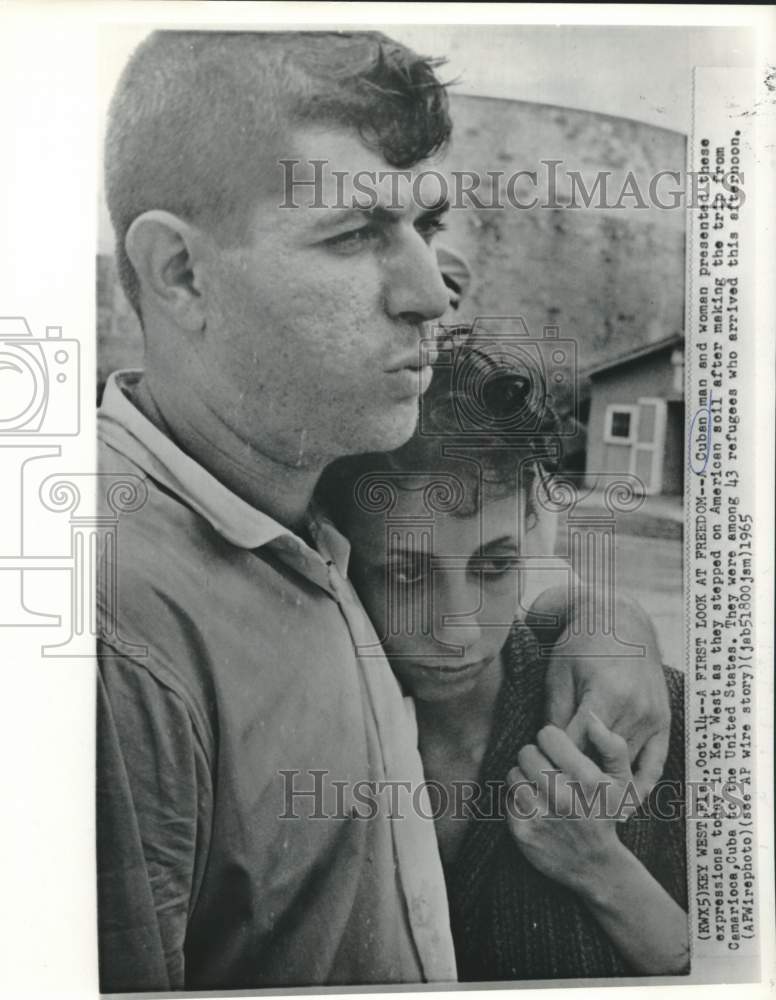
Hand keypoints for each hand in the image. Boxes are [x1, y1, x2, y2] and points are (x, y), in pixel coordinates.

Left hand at [506, 713, 637, 894]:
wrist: (595, 867)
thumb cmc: (604, 814)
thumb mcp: (621, 780)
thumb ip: (612, 744)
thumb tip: (591, 717)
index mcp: (587, 779)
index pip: (548, 735)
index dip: (551, 739)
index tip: (557, 751)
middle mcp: (564, 797)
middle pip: (526, 752)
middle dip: (536, 758)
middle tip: (548, 771)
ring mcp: (542, 816)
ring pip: (514, 774)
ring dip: (525, 778)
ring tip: (541, 789)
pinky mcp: (523, 832)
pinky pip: (508, 799)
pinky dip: (518, 800)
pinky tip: (535, 807)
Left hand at [536, 588, 670, 802]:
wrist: (618, 619)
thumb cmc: (580, 645)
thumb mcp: (559, 675)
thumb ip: (556, 716)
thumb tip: (546, 757)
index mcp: (606, 694)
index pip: (576, 747)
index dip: (556, 765)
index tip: (541, 781)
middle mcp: (635, 708)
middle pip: (602, 760)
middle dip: (578, 780)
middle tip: (559, 802)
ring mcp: (653, 716)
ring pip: (626, 766)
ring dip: (606, 787)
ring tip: (584, 810)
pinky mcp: (664, 721)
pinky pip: (655, 763)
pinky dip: (641, 785)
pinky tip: (625, 804)